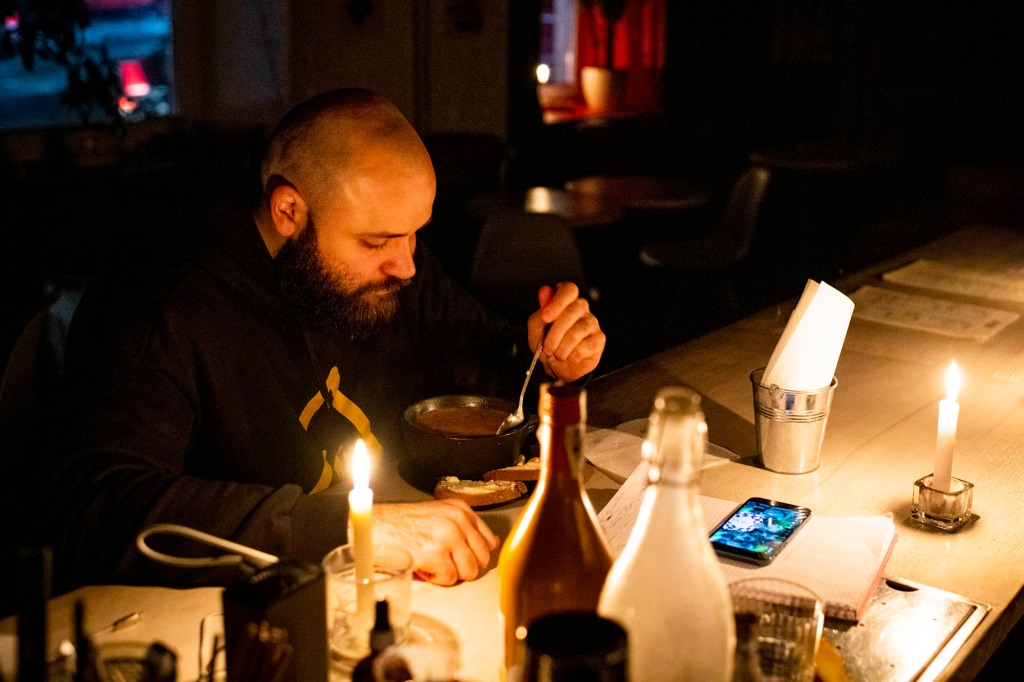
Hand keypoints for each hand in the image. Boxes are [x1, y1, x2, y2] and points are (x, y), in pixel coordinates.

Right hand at [371, 500, 498, 584]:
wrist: (372, 527)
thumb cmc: (399, 525)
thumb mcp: (437, 516)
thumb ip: (461, 528)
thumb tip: (483, 548)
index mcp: (460, 510)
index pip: (489, 540)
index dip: (474, 554)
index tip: (461, 557)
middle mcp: (457, 520)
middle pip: (482, 558)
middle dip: (463, 566)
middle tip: (442, 561)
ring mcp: (449, 537)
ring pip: (469, 571)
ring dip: (450, 573)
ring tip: (431, 562)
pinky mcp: (437, 554)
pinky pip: (450, 579)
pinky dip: (436, 578)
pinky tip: (422, 566)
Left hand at [528, 282, 605, 380]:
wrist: (558, 367)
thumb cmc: (548, 344)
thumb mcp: (536, 330)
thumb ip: (539, 313)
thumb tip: (544, 291)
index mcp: (566, 301)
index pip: (569, 289)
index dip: (557, 302)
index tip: (546, 317)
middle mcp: (581, 308)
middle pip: (573, 311)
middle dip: (555, 333)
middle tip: (547, 347)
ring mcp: (592, 323)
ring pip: (577, 331)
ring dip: (562, 348)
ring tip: (557, 355)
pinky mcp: (599, 339)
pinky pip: (585, 346)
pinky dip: (573, 356)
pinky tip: (571, 357)